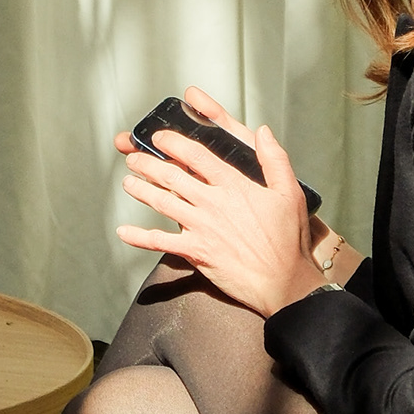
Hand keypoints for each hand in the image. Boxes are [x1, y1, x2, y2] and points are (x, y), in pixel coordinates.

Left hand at [113, 86, 327, 318]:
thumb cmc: (287, 239)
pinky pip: (161, 242)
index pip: (197, 155)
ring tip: (128, 182)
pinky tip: (123, 231)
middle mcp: (213, 203)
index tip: (161, 137)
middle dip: (149, 164)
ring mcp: (201, 227)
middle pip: (172, 176)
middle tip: (134, 158)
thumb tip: (262, 131)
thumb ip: (274, 158)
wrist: (284, 282)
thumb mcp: (290, 192)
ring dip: (142, 190)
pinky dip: (139, 237)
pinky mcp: (196, 252)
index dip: (174, 143)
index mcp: (234, 185)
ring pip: (163, 202)